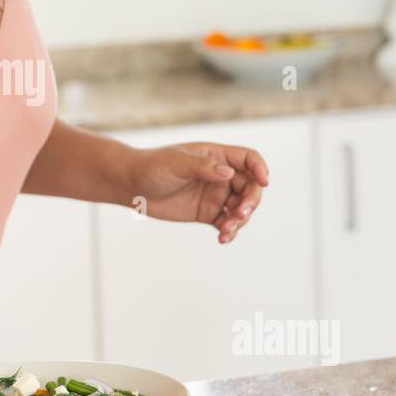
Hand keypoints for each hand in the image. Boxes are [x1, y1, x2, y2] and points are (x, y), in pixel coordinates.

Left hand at [130, 142, 268, 241]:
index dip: (260, 169)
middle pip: (250, 187)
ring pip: (241, 208)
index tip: (264, 183)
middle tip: (239, 214)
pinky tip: (223, 238)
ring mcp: (215, 195)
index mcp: (216, 156)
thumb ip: (203, 168)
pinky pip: (227, 223)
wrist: (131, 186)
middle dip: (250, 201)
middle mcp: (220, 175)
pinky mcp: (207, 213)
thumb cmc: (152, 167)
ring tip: (225, 230)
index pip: (249, 159)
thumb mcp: (176, 164)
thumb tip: (228, 174)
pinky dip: (229, 231)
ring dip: (240, 220)